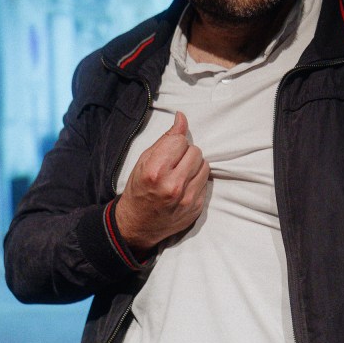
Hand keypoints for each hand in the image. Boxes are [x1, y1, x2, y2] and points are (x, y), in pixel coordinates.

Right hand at [115, 111, 209, 253]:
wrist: (137, 224)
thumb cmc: (139, 189)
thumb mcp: (144, 161)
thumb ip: (166, 139)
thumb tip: (182, 118)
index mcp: (156, 171)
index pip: (181, 141)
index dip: (175, 143)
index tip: (169, 151)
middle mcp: (173, 185)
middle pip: (196, 152)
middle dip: (186, 154)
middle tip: (174, 164)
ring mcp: (187, 199)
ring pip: (205, 166)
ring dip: (194, 166)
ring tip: (180, 174)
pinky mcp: (196, 208)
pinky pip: (206, 182)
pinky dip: (197, 181)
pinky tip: (184, 187)